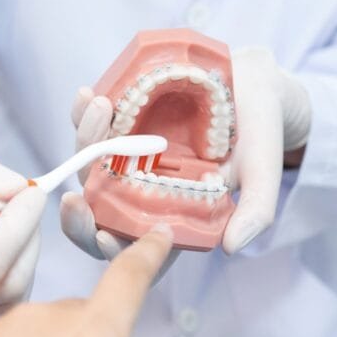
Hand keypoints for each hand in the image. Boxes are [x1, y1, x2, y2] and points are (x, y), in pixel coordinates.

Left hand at [62, 48, 310, 256]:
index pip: (133, 247)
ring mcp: (126, 157)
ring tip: (101, 110)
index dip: (112, 250)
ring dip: (85, 144)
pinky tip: (89, 95)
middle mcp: (142, 191)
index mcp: (171, 215)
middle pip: (98, 213)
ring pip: (89, 165)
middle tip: (71, 200)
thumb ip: (254, 211)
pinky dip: (84, 113)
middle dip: (77, 214)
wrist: (255, 86)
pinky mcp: (120, 124)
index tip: (102, 237)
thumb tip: (233, 246)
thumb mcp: (264, 172)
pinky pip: (92, 126)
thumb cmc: (261, 136)